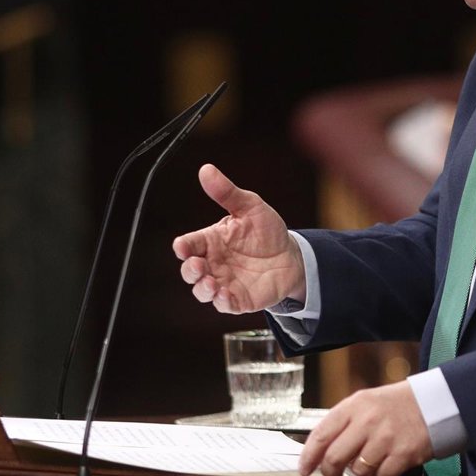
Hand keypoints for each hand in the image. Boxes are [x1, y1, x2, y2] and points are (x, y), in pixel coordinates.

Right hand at [174, 164, 305, 312]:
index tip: (183, 247)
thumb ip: (228, 192)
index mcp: (211, 241)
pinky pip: (224, 305)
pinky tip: (225, 295)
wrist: (291, 256)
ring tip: (211, 283)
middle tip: (198, 266)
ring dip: (202, 289)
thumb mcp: (250, 207)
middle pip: (190, 271)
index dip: (183, 247)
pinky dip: (221, 302)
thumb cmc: (266, 230)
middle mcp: (213, 263)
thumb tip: (206, 169)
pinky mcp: (238, 299)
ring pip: (202, 291)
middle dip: (190, 270)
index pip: (189, 244)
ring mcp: (224, 282)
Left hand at [299, 381, 433, 475]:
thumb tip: (319, 449)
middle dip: (330, 472)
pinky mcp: (403, 454)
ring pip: (358, 471)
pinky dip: (383, 474)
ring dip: (361, 471)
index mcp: (354, 405)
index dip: (309, 456)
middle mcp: (368, 420)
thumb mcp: (365, 402)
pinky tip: (389, 460)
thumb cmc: (395, 405)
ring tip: (372, 458)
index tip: (305, 469)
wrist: (433, 403)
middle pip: (334, 458)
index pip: (321, 434)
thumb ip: (343, 422)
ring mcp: (386, 438)